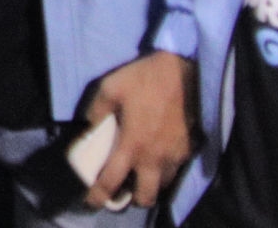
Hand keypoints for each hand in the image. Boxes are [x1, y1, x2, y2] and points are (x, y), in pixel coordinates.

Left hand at [79, 49, 195, 209]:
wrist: (185, 75)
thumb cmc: (145, 80)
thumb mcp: (110, 88)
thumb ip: (96, 110)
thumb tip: (89, 126)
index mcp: (132, 145)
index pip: (112, 180)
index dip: (99, 194)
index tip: (91, 202)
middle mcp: (154, 159)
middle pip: (146, 197)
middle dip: (133, 200)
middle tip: (123, 193)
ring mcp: (174, 157)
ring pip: (162, 185)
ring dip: (150, 186)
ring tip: (138, 176)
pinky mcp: (188, 150)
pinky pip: (174, 171)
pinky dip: (163, 172)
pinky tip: (155, 160)